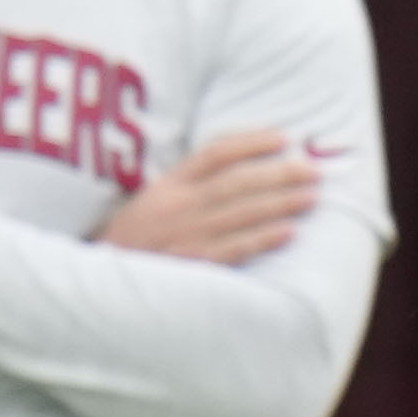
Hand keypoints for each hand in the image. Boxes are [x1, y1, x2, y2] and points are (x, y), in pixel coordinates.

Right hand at [100, 130, 322, 265]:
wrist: (105, 279)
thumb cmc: (141, 235)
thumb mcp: (156, 198)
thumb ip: (193, 180)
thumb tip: (245, 161)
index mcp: (168, 184)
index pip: (213, 154)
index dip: (249, 143)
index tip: (283, 137)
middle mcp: (178, 206)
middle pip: (234, 183)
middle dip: (277, 174)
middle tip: (312, 170)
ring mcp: (185, 236)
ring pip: (239, 214)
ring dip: (279, 204)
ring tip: (311, 196)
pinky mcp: (193, 265)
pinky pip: (233, 249)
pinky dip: (262, 239)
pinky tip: (289, 232)